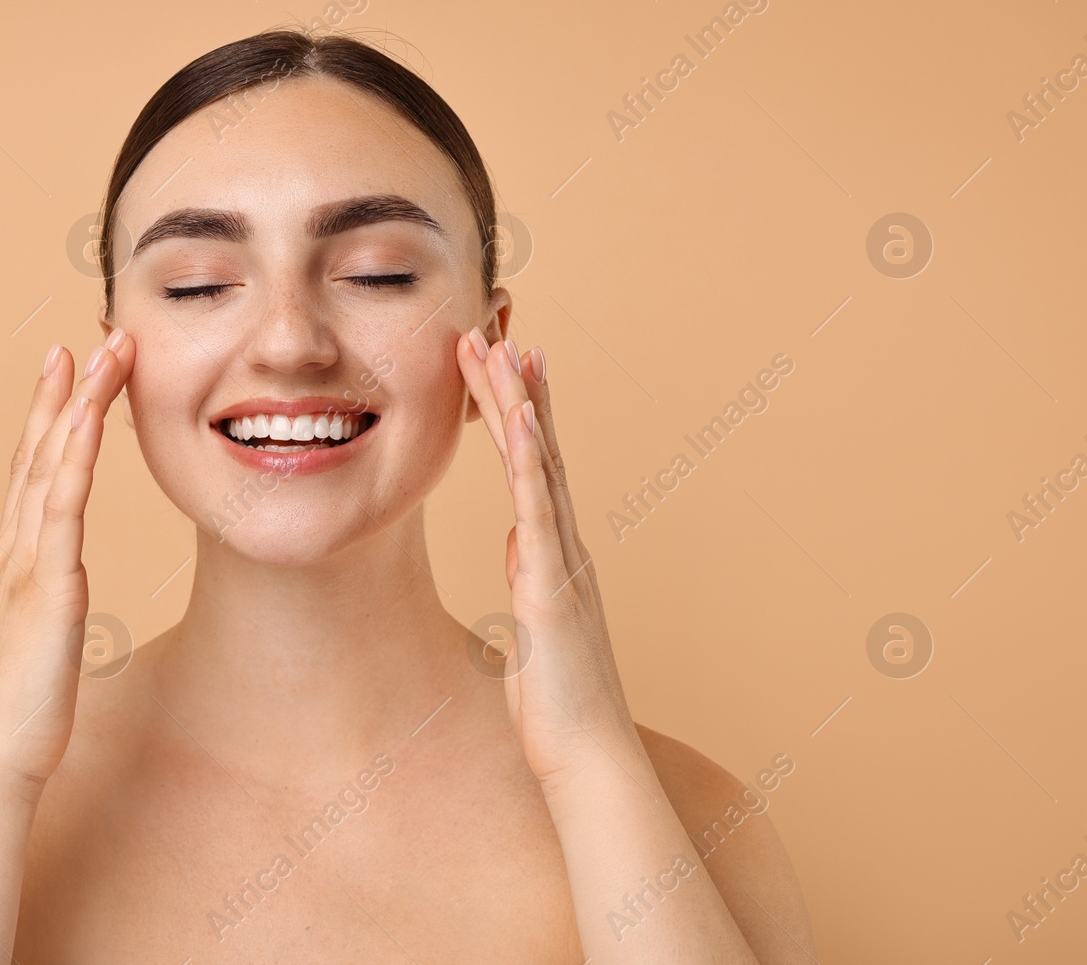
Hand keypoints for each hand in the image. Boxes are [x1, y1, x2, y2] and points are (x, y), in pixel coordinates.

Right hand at [0, 328, 134, 797]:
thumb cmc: (21, 714)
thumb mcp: (40, 645)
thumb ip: (47, 607)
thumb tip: (63, 592)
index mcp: (14, 565)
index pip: (32, 476)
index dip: (48, 422)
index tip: (64, 375)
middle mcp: (13, 554)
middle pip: (37, 457)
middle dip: (60, 397)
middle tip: (79, 342)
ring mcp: (26, 567)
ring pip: (51, 469)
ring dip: (76, 407)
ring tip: (100, 357)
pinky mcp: (46, 590)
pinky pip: (63, 511)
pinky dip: (75, 459)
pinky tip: (92, 420)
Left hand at [456, 328, 637, 785]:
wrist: (587, 756)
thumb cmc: (559, 704)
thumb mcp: (535, 628)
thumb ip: (532, 582)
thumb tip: (520, 548)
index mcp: (555, 554)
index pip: (535, 469)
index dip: (524, 414)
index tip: (510, 364)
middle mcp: (565, 546)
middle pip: (539, 452)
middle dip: (518, 390)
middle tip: (500, 331)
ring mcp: (563, 561)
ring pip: (541, 468)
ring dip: (522, 406)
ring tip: (505, 348)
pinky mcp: (552, 584)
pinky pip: (540, 512)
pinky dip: (533, 462)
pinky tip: (524, 418)